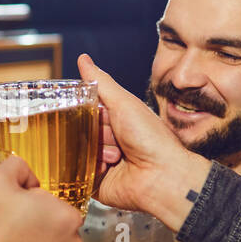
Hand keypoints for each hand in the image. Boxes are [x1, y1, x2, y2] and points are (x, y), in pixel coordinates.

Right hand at [77, 53, 210, 230]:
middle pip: (79, 131)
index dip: (86, 111)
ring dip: (95, 151)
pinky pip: (78, 174)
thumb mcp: (124, 103)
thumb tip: (83, 59)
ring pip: (77, 152)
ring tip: (116, 155)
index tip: (91, 112)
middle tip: (112, 136)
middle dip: (93, 133)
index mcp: (115, 120)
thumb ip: (101, 82)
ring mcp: (101, 162)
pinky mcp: (96, 182)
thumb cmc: (151, 138)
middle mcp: (107, 141)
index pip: (85, 111)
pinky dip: (92, 169)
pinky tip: (109, 168)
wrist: (163, 176)